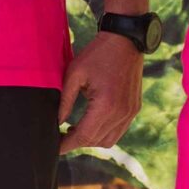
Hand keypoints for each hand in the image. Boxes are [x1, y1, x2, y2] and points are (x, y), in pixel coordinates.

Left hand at [59, 30, 143, 153]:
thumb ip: (65, 101)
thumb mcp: (74, 73)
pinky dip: (104, 132)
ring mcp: (130, 112)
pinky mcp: (134, 109)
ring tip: (75, 130)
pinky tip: (91, 123)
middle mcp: (121, 113)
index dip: (67, 144)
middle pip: (95, 141)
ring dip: (91, 139)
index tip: (54, 147)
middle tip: (60, 136)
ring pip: (108, 140)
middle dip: (76, 142)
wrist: (125, 40)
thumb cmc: (97, 54)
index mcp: (106, 105)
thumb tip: (57, 121)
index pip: (84, 136)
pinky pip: (118, 131)